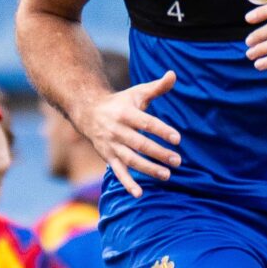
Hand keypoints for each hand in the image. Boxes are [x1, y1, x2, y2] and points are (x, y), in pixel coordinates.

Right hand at [74, 72, 179, 198]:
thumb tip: (173, 74)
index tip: (178, 139)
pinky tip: (139, 193)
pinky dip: (127, 183)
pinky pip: (118, 172)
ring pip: (131, 159)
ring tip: (167, 175)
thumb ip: (157, 87)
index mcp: (126, 113)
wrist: (88, 111)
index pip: (146, 123)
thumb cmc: (120, 103)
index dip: (162, 131)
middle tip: (178, 161)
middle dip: (159, 153)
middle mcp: (117, 130)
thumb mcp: (137, 93)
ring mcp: (111, 145)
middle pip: (140, 144)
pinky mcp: (108, 156)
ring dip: (148, 169)